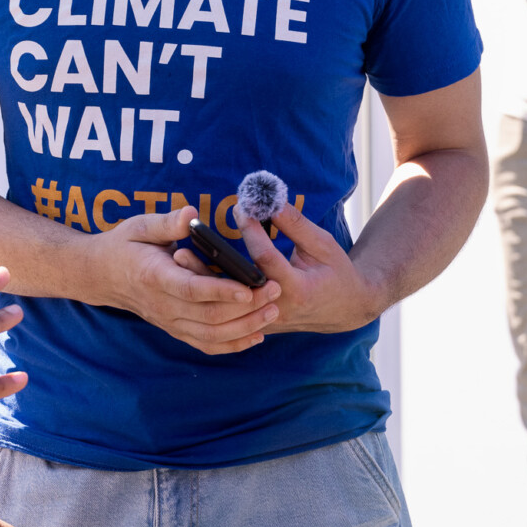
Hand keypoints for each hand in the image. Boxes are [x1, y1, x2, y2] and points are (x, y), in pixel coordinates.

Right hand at [87, 208, 280, 354]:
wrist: (102, 275)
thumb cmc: (125, 245)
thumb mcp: (140, 225)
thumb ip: (166, 222)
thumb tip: (191, 214)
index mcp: (155, 276)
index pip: (192, 289)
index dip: (221, 291)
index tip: (249, 287)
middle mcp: (163, 305)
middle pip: (209, 317)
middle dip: (246, 307)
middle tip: (275, 291)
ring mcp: (169, 321)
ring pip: (211, 336)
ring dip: (245, 327)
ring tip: (273, 311)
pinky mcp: (175, 329)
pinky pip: (206, 344)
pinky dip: (233, 344)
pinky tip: (256, 335)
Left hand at [201, 201, 381, 334]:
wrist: (345, 309)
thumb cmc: (336, 272)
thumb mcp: (323, 244)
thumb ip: (296, 224)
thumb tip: (269, 200)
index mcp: (298, 289)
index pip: (266, 259)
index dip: (252, 232)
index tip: (238, 208)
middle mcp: (278, 309)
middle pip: (237, 287)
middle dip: (211, 264)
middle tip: (186, 243)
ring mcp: (267, 321)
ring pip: (228, 304)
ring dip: (203, 281)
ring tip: (180, 257)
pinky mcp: (258, 325)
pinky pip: (231, 311)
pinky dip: (212, 294)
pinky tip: (190, 275)